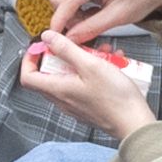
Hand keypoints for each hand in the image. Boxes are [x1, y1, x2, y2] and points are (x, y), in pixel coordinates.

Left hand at [15, 23, 155, 145]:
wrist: (134, 123)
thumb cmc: (115, 97)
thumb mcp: (90, 65)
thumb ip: (66, 49)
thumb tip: (47, 37)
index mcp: (58, 90)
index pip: (28, 77)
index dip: (29, 59)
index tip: (41, 47)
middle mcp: (63, 100)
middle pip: (48, 75)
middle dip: (61, 56)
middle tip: (75, 47)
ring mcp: (75, 105)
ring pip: (68, 78)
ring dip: (81, 62)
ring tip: (101, 53)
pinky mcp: (88, 107)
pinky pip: (82, 86)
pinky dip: (91, 73)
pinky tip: (110, 65)